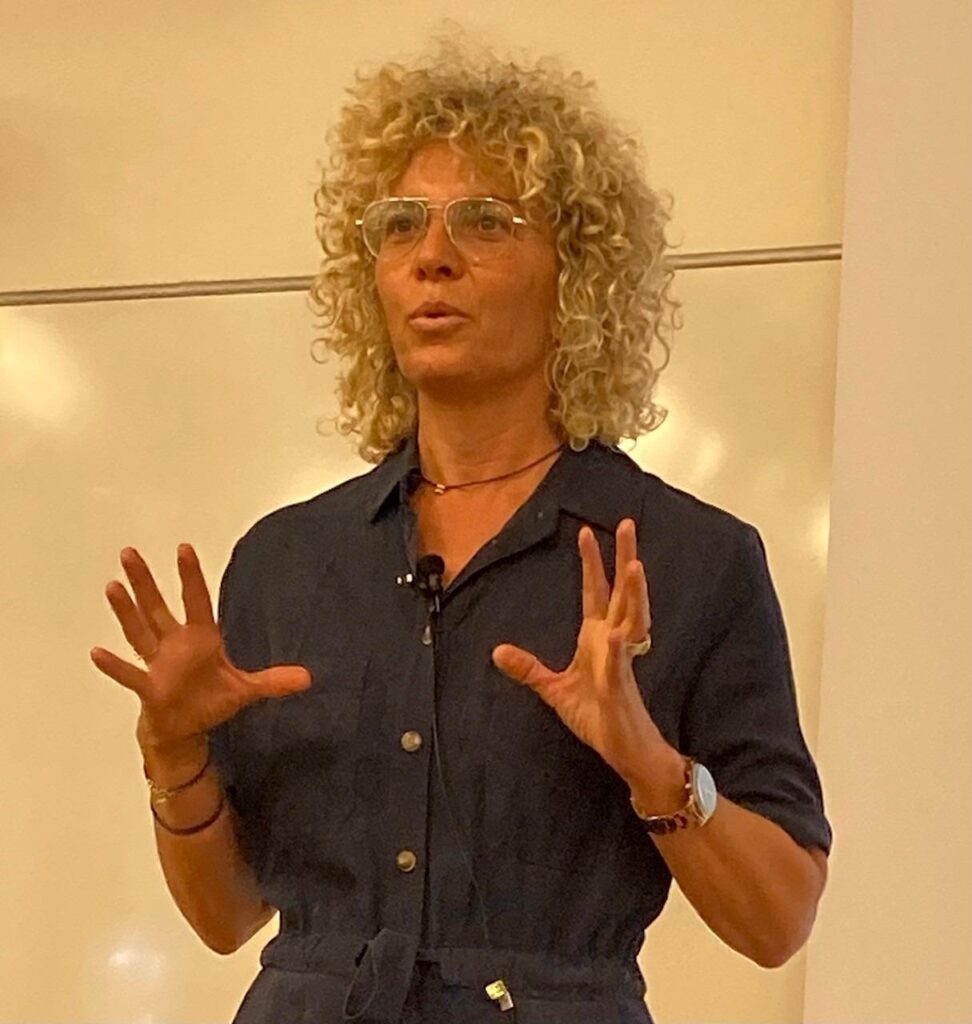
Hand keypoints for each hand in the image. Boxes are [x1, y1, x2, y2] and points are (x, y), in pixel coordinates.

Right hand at [91, 544, 310, 754]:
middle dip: (145, 582)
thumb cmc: (209, 701)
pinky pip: (130, 674)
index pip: (196, 601)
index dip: (190, 577)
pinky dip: (115, 665)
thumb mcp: (246, 690)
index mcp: (201, 639)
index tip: (183, 548)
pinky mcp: (149, 688)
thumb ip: (274, 681)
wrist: (185, 730)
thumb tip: (308, 678)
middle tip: (129, 553)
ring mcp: (158, 665)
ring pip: (139, 631)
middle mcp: (175, 645)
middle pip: (157, 608)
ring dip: (126, 611)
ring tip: (113, 587)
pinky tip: (97, 651)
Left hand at [491, 518, 664, 781]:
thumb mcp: (554, 689)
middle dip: (623, 559)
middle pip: (620, 593)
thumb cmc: (597, 715)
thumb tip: (497, 651)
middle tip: (625, 525)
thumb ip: (529, 669)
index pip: (594, 592)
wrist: (622, 749)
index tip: (585, 532)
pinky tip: (615, 636)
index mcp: (597, 638)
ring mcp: (620, 663)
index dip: (591, 563)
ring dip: (634, 593)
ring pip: (631, 620)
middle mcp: (612, 642)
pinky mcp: (620, 688)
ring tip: (635, 565)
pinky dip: (617, 652)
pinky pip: (619, 667)